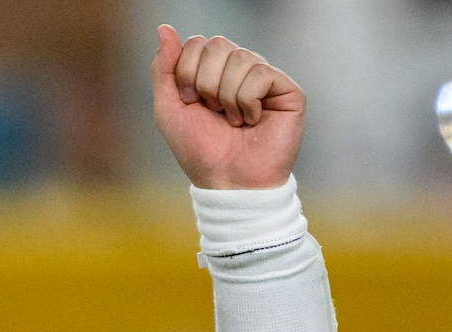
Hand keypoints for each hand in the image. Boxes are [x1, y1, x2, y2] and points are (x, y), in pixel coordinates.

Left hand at [150, 25, 303, 189]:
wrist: (228, 182)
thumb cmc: (200, 151)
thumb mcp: (169, 109)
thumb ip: (164, 68)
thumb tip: (164, 28)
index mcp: (212, 70)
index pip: (196, 43)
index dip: (186, 72)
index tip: (190, 102)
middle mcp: (239, 69)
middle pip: (217, 44)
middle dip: (205, 83)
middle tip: (213, 112)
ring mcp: (264, 77)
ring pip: (240, 57)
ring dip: (227, 97)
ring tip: (233, 121)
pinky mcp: (287, 90)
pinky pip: (261, 73)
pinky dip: (247, 102)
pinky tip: (252, 121)